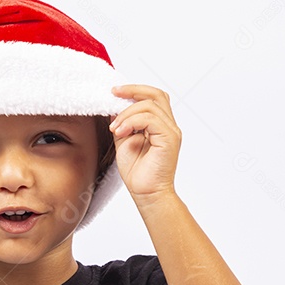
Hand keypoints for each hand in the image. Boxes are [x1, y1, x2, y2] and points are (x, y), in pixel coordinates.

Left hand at [108, 84, 181, 202]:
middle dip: (133, 90)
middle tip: (113, 94)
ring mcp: (171, 131)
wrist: (146, 194)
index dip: (134, 90)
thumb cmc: (137, 173)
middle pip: (156, 94)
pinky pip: (150, 119)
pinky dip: (132, 121)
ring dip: (127, 113)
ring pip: (150, 105)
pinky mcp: (169, 139)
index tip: (114, 92)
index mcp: (160, 125)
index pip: (153, 98)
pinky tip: (120, 131)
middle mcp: (169, 126)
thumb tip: (115, 107)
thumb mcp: (124, 141)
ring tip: (115, 128)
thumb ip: (123, 123)